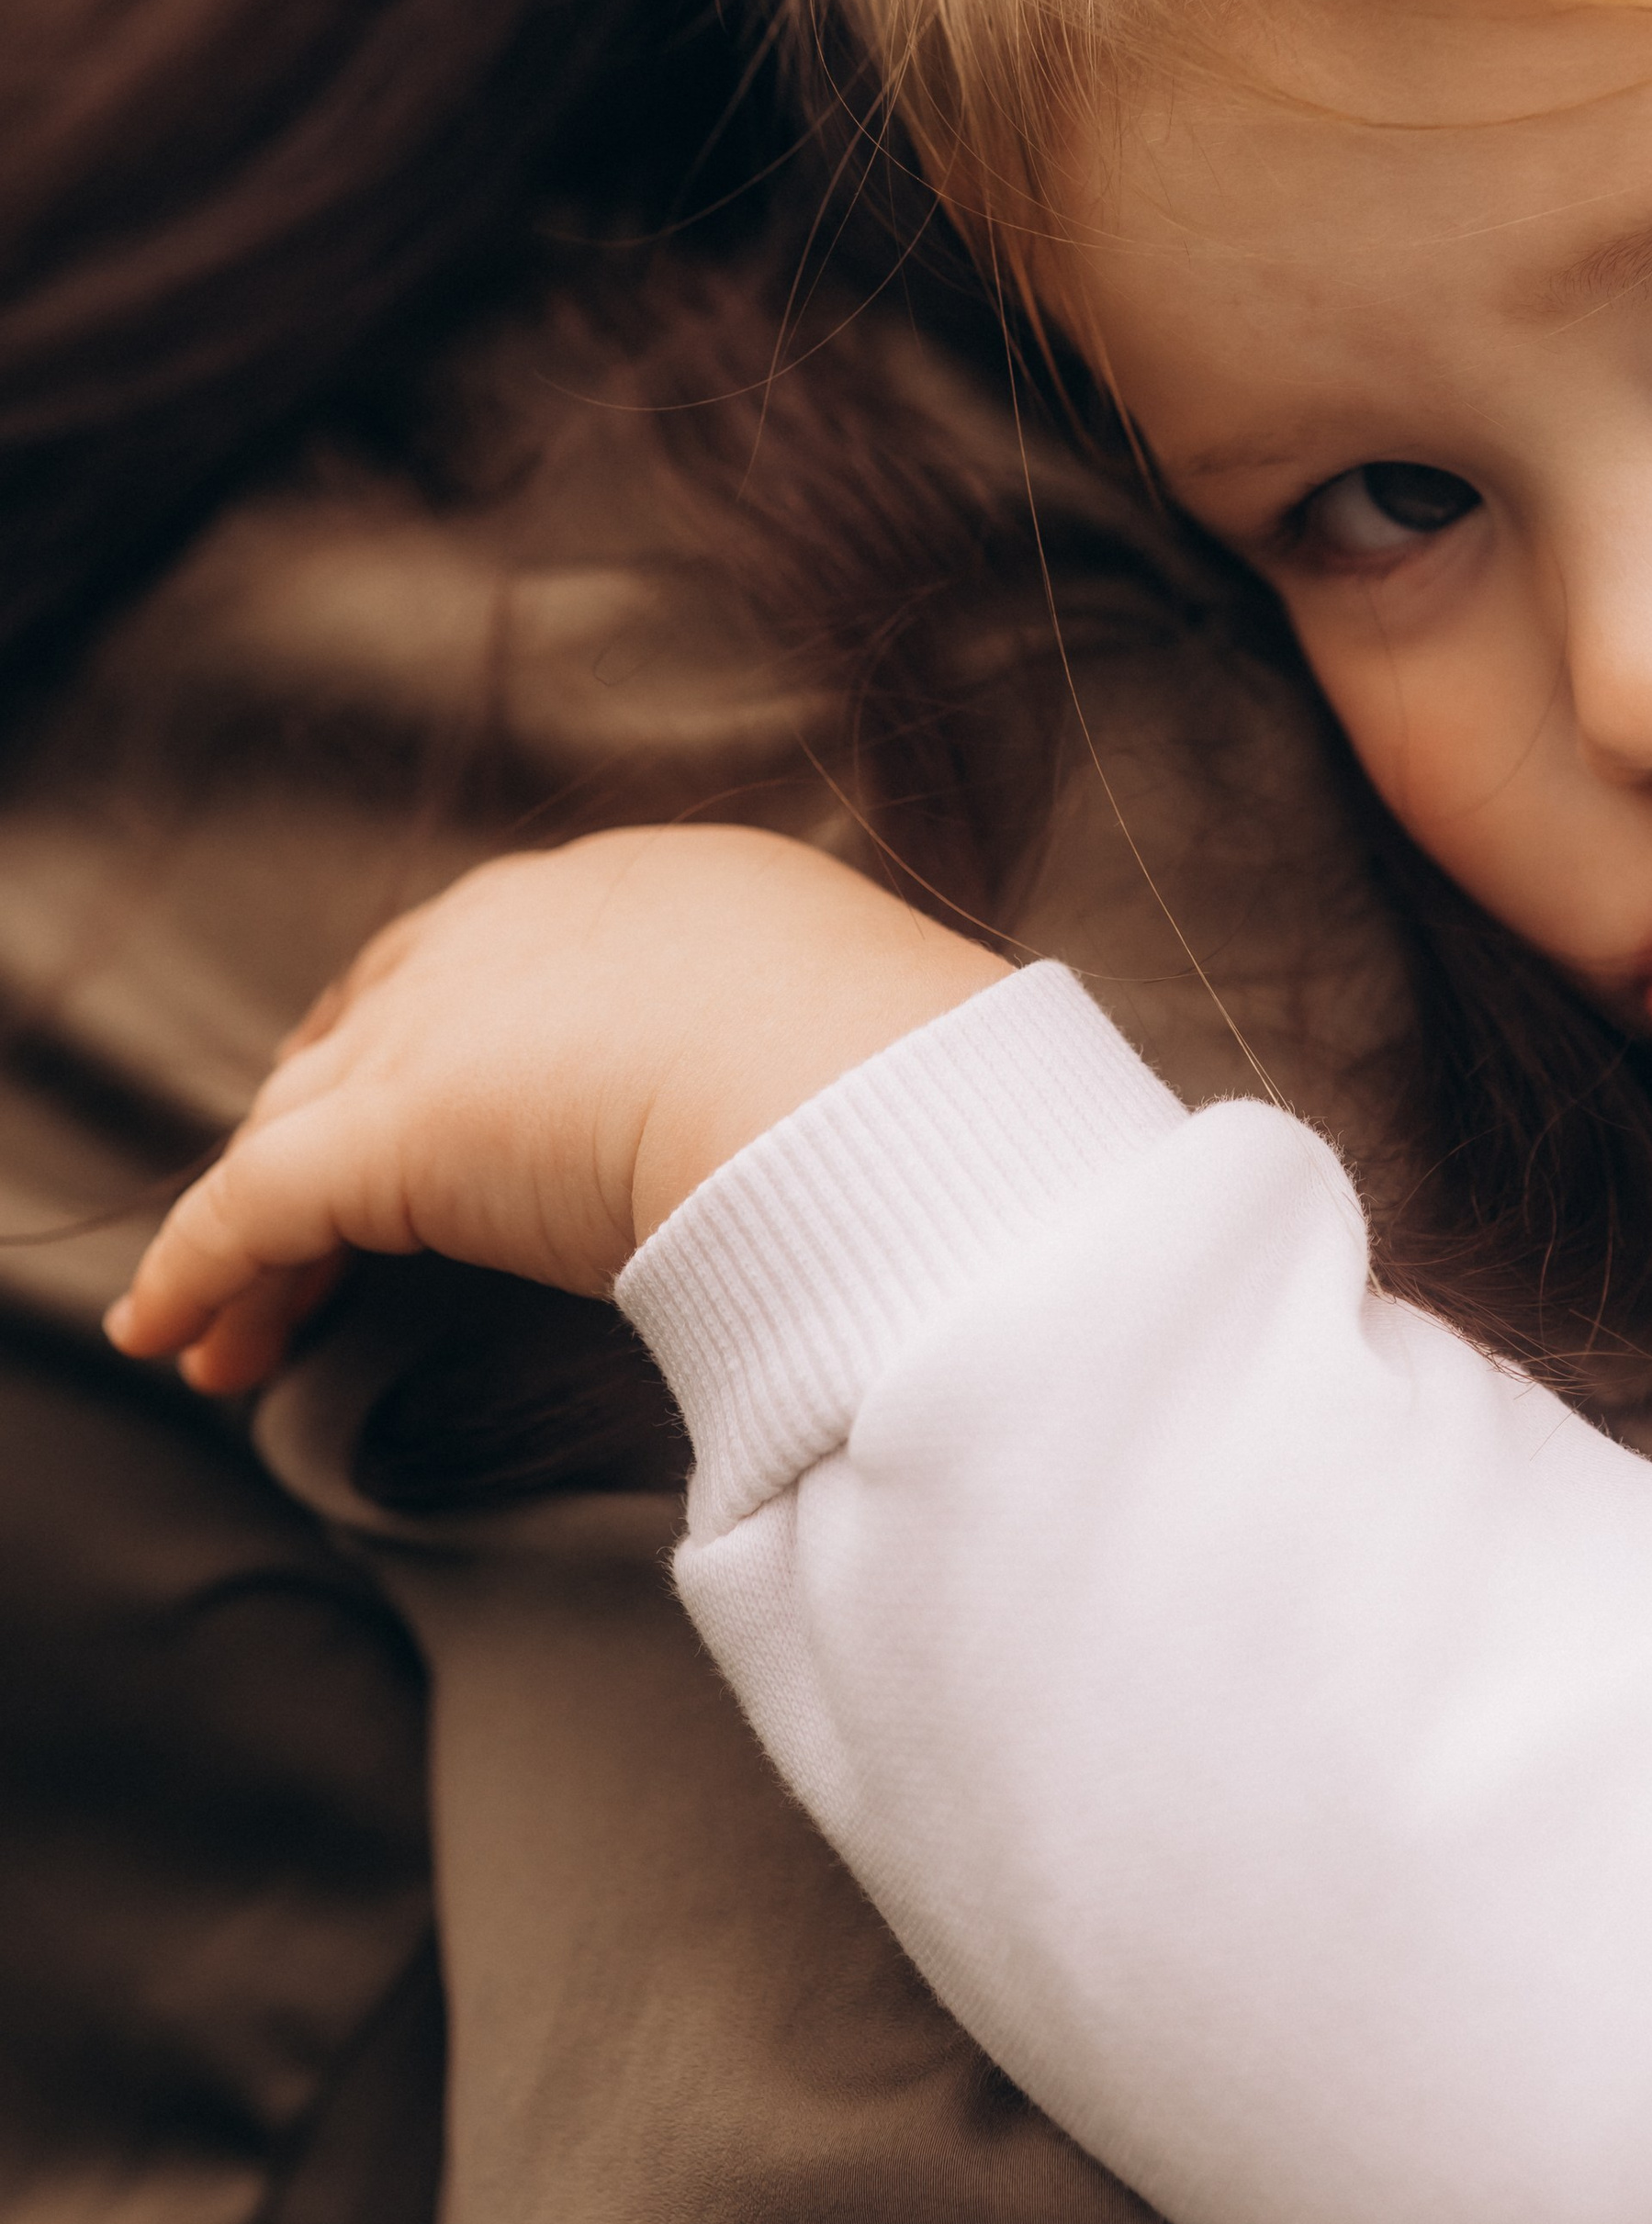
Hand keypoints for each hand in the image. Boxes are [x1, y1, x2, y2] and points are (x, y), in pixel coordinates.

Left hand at [104, 827, 1008, 1393]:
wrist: (859, 1089)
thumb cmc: (905, 1076)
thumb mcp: (859, 1026)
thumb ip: (812, 1051)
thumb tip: (865, 1119)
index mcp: (642, 889)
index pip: (490, 952)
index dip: (443, 1034)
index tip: (435, 1109)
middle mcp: (516, 927)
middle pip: (371, 1020)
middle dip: (326, 1118)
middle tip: (312, 1221)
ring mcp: (443, 1025)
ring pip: (302, 1125)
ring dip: (258, 1230)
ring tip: (236, 1325)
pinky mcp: (389, 1132)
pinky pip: (252, 1208)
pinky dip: (203, 1271)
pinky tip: (175, 1335)